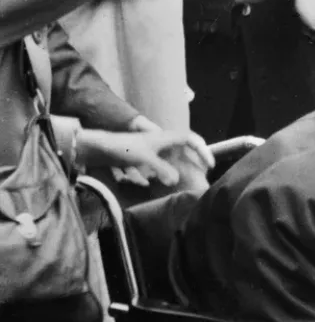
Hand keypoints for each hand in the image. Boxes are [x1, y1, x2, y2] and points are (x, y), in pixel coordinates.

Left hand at [79, 127, 214, 187]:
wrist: (98, 148)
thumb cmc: (122, 148)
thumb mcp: (144, 158)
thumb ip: (162, 169)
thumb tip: (176, 180)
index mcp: (165, 137)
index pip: (191, 139)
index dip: (203, 150)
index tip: (209, 165)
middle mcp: (162, 142)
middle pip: (185, 150)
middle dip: (194, 163)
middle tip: (202, 177)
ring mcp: (153, 150)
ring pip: (174, 159)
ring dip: (181, 170)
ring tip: (187, 183)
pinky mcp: (145, 159)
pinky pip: (162, 167)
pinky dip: (167, 174)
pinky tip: (164, 184)